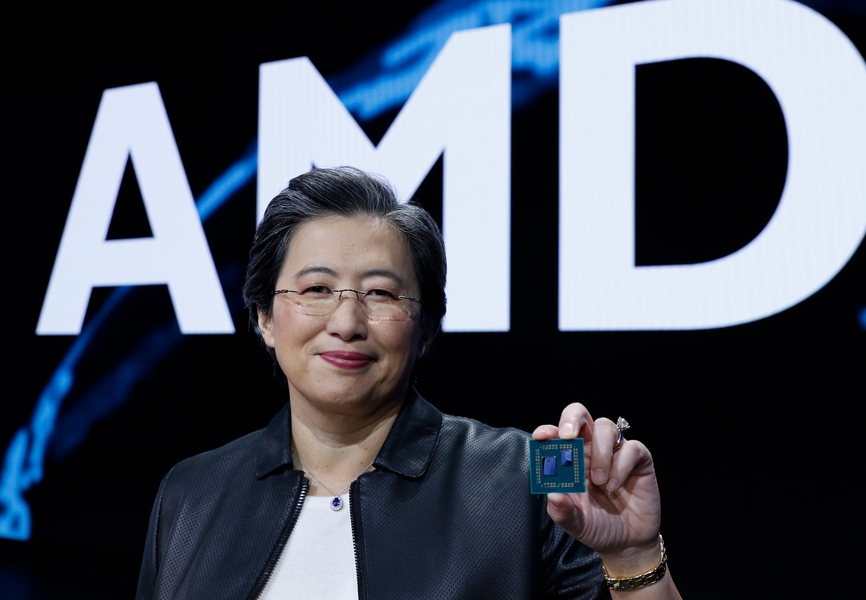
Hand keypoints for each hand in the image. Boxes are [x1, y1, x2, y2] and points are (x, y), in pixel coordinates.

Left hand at [533, 404, 661, 574]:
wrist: (628, 542)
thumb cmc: (596, 525)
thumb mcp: (575, 523)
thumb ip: (562, 511)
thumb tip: (552, 495)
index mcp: (569, 459)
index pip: (555, 434)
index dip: (548, 430)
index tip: (541, 438)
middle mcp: (590, 449)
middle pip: (580, 414)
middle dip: (572, 419)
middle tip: (568, 436)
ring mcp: (614, 452)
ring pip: (605, 427)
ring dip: (600, 452)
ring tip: (599, 481)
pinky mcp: (638, 460)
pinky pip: (631, 447)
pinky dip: (621, 464)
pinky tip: (615, 485)